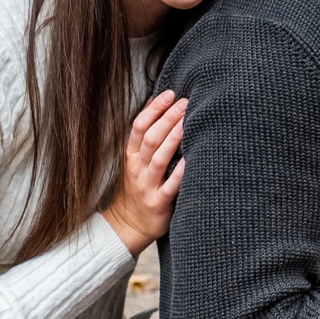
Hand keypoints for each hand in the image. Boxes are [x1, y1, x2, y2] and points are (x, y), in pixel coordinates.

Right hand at [101, 90, 187, 254]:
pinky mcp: (159, 203)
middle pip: (150, 139)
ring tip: (187, 122)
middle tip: (185, 102)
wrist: (128, 225)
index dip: (154, 109)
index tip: (170, 93)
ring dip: (173, 139)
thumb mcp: (134, 160)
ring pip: (159, 159)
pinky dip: (180, 173)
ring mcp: (147, 186)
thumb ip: (144, 135)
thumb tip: (154, 102)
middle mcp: (137, 169)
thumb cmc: (138, 188)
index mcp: (131, 156)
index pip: (139, 127)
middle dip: (168, 118)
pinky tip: (191, 160)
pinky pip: (170, 187)